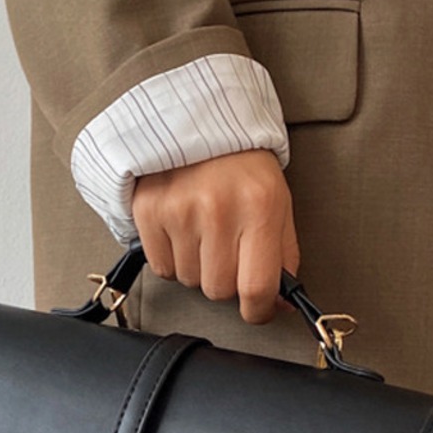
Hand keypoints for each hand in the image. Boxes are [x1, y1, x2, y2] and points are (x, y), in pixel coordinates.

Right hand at [130, 149, 300, 324]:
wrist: (197, 121)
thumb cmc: (242, 167)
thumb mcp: (277, 204)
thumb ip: (282, 256)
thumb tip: (278, 305)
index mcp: (260, 207)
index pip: (257, 288)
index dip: (258, 311)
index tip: (256, 310)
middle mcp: (219, 210)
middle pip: (219, 290)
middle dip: (225, 280)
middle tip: (227, 250)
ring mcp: (180, 211)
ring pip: (189, 281)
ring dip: (198, 268)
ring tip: (203, 232)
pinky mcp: (150, 212)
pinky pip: (163, 268)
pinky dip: (172, 259)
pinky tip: (181, 230)